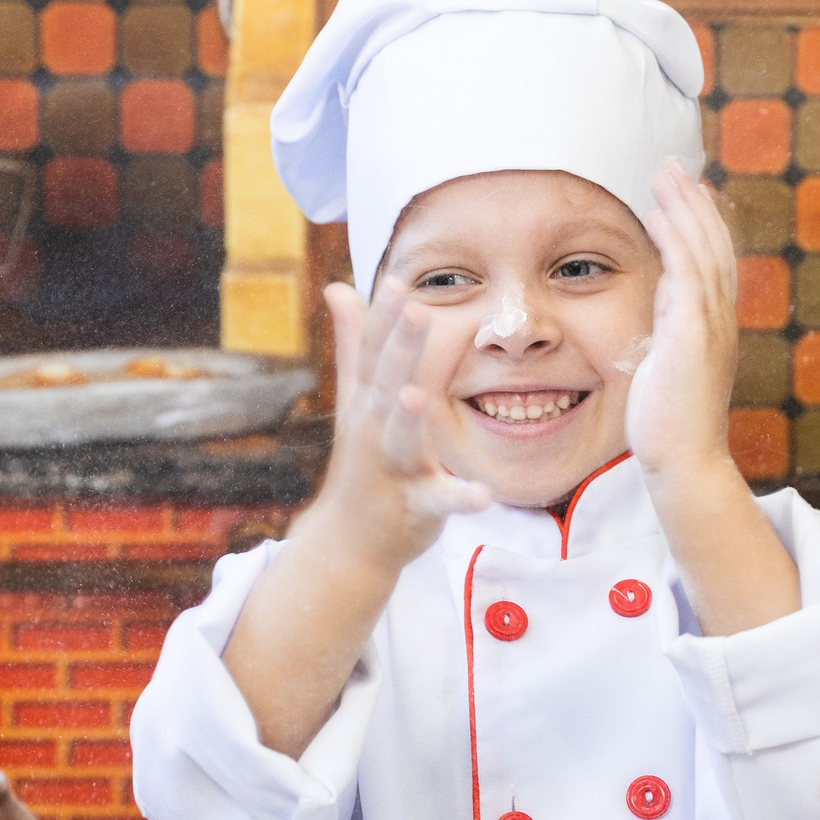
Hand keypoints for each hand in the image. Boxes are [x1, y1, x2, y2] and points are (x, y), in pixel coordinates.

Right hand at [302, 281, 490, 578]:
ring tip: (417, 396)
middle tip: (416, 310)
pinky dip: (458, 499)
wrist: (349, 540)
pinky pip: (438, 501)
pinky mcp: (415, 506)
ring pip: (401, 440)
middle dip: (400, 349)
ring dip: (408, 420)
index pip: (374, 352)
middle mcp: (374, 429)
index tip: (399, 279)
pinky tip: (482, 494)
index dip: (385, 317)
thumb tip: (337, 286)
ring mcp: (392, 468)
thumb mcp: (356, 400)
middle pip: (387, 384)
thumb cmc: (362, 461)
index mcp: (367, 401)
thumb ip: (354, 344)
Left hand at [626, 160, 741, 486]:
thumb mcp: (669, 365)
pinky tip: (660, 212)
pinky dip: (676, 237)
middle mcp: (721, 320)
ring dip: (684, 207)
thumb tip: (664, 305)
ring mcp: (711, 326)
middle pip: (714, 245)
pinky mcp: (693, 335)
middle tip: (675, 166)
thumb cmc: (671, 422)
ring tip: (667, 174)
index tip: (687, 191)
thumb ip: (671, 331)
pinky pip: (687, 273)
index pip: (714, 262)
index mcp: (715, 327)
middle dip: (695, 202)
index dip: (702, 222)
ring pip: (703, 251)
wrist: (684, 461)